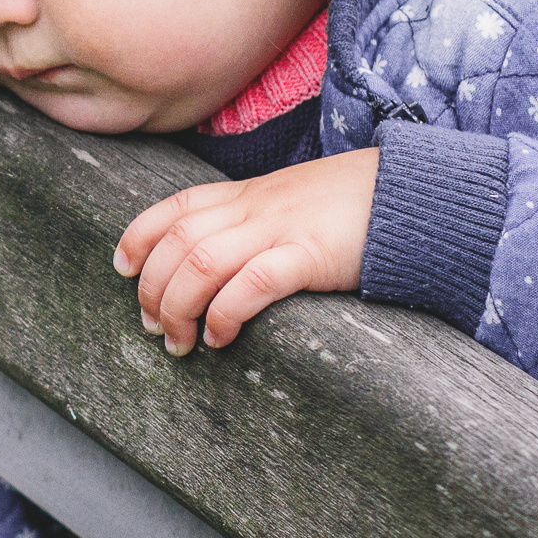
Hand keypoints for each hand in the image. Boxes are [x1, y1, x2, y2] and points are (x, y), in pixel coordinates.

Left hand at [114, 149, 379, 352]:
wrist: (416, 193)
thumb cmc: (357, 206)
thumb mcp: (295, 204)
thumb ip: (258, 222)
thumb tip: (225, 261)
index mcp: (248, 193)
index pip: (175, 207)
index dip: (139, 236)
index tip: (121, 268)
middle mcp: (256, 207)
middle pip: (178, 241)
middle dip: (152, 287)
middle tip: (151, 327)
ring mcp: (282, 228)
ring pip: (202, 261)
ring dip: (178, 307)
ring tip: (179, 343)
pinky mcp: (311, 254)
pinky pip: (253, 281)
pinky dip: (226, 313)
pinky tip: (221, 338)